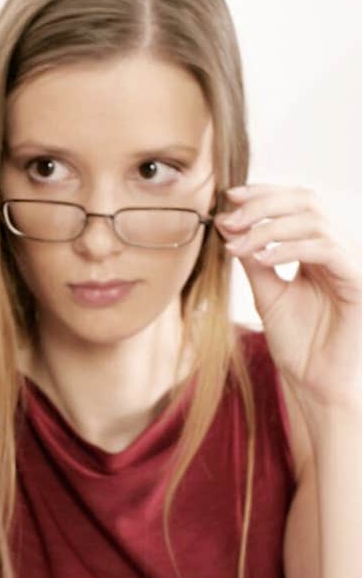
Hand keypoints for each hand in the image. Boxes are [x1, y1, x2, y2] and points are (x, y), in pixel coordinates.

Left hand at [216, 184, 361, 412]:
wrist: (318, 383)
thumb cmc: (299, 344)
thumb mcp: (268, 295)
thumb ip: (254, 261)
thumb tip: (230, 228)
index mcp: (319, 248)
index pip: (296, 204)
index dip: (264, 194)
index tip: (229, 198)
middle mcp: (338, 248)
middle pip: (306, 202)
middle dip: (264, 205)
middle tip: (230, 219)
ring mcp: (351, 261)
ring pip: (314, 221)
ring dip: (270, 227)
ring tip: (238, 245)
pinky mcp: (358, 279)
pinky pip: (325, 250)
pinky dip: (291, 248)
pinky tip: (263, 259)